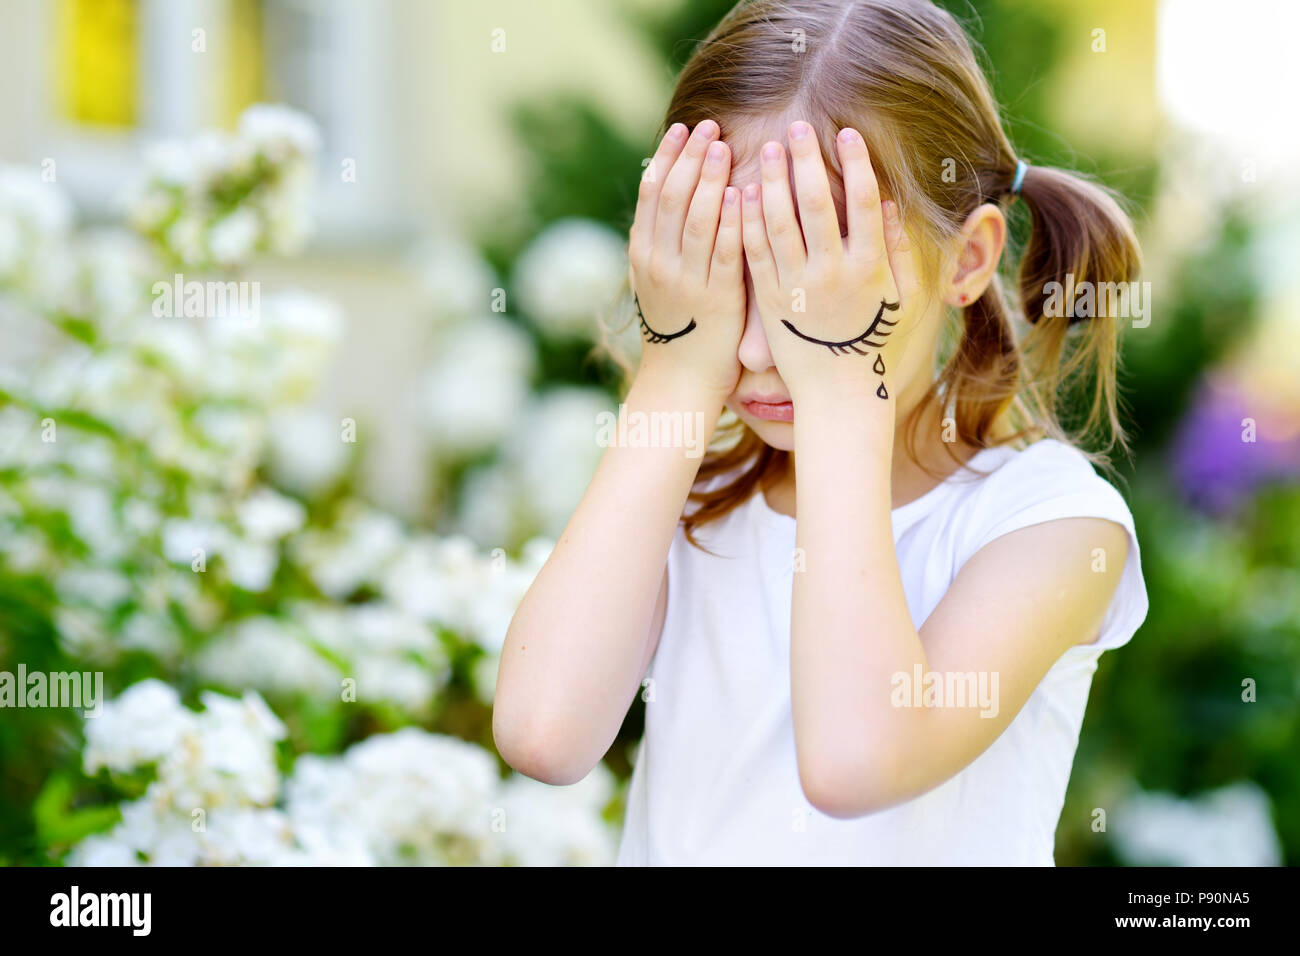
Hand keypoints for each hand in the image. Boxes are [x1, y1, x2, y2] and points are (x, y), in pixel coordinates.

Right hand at [628, 120, 744, 400]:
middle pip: (673, 197)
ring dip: (710, 180)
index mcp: (643, 253)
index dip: (668, 157)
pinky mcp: (717, 299)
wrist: (679, 380)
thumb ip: (664, 239)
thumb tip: (676, 192)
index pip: (652, 193)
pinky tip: (741, 194)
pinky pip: (724, 253)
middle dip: (691, 158)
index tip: (682, 128)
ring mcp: (686, 281)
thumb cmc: (678, 326)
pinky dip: (731, 222)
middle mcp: (659, 263)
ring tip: (723, 147)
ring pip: (696, 219)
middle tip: (709, 126)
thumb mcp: (658, 278)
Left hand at [741, 122, 918, 404]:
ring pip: (779, 223)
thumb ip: (899, 251)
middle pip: (815, 203)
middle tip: (797, 127)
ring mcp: (797, 285)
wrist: (837, 391)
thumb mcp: (900, 298)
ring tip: (768, 150)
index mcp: (867, 266)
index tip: (846, 132)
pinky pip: (755, 253)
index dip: (855, 163)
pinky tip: (743, 191)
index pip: (862, 202)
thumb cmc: (873, 341)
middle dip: (805, 161)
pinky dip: (748, 220)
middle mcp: (831, 272)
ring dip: (772, 181)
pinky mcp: (770, 300)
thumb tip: (891, 204)